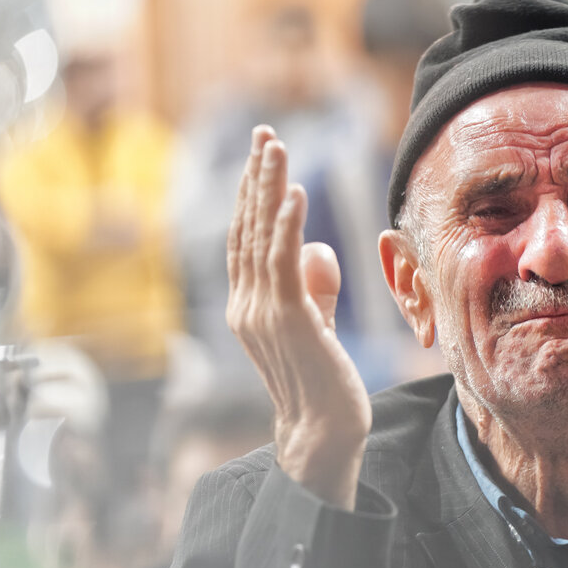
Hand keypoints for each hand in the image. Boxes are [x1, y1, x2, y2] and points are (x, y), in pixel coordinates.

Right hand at [226, 126, 370, 509]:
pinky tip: (293, 193)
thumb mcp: (317, 328)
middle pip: (245, 228)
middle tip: (264, 134)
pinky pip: (282, 263)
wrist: (323, 433)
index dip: (251, 195)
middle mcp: (246, 305)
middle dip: (255, 177)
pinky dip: (286, 225)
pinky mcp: (287, 320)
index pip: (244, 239)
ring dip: (268, 188)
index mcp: (248, 307)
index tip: (262, 156)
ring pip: (259, 237)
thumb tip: (318, 249)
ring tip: (275, 147)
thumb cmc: (323, 384)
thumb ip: (315, 289)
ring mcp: (262, 313)